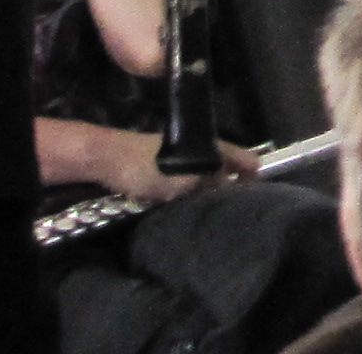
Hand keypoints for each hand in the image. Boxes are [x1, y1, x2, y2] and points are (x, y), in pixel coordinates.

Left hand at [91, 127, 255, 203]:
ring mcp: (181, 157)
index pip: (243, 157)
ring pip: (205, 176)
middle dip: (232, 187)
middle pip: (226, 168)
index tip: (256, 198)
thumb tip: (228, 190)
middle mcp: (199, 148)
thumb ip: (208, 185)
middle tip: (234, 213)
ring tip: (212, 215)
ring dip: (210, 193)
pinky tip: (187, 209)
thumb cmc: (145, 167)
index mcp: (208, 145)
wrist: (105, 158)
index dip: (253, 175)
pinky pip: (188, 182)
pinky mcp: (164, 168)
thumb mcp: (182, 180)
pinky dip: (192, 194)